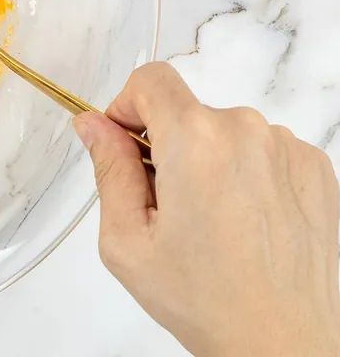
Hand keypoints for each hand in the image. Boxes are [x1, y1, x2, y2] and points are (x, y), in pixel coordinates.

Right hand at [75, 63, 339, 355]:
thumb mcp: (127, 241)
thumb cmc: (206, 300)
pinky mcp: (316, 169)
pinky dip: (248, 177)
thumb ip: (108, 169)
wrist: (288, 344)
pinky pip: (265, 153)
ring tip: (213, 225)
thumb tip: (92, 125)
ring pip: (226, 134)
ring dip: (211, 163)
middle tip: (167, 210)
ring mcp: (288, 149)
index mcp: (195, 140)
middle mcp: (248, 131)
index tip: (127, 148)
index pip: (151, 79)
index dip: (128, 107)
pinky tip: (246, 226)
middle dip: (168, 148)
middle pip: (188, 112)